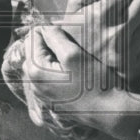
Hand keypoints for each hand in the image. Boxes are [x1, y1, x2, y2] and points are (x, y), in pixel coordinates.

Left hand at [22, 25, 139, 139]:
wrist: (108, 112)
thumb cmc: (93, 83)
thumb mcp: (74, 54)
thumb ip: (55, 37)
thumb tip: (44, 27)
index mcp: (35, 71)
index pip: (32, 38)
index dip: (48, 30)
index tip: (65, 34)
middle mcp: (33, 84)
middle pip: (34, 52)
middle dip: (48, 44)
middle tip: (69, 44)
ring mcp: (41, 95)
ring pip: (41, 64)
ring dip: (53, 57)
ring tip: (71, 57)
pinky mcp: (50, 100)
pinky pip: (47, 78)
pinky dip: (56, 70)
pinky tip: (71, 72)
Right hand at [57, 0, 139, 79]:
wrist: (69, 68)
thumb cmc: (74, 30)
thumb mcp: (75, 3)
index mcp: (100, 16)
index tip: (118, 0)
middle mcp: (115, 37)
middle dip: (139, 3)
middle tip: (128, 10)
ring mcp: (126, 55)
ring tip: (125, 30)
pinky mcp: (134, 69)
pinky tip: (129, 45)